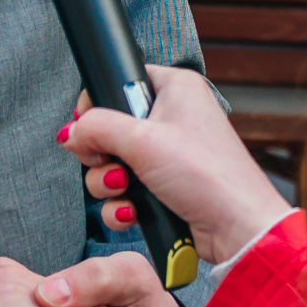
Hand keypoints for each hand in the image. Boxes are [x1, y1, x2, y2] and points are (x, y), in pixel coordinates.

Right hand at [63, 70, 296, 273]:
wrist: (236, 227)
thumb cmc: (204, 174)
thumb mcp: (142, 140)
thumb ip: (97, 127)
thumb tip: (70, 133)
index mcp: (175, 89)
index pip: (121, 80)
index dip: (98, 104)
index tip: (88, 126)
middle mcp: (172, 117)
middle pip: (110, 127)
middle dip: (101, 154)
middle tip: (110, 162)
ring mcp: (168, 155)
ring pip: (113, 163)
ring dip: (108, 183)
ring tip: (126, 189)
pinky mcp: (165, 187)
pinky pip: (126, 191)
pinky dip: (123, 204)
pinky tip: (133, 212)